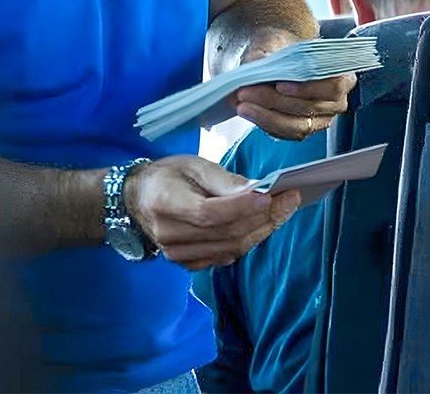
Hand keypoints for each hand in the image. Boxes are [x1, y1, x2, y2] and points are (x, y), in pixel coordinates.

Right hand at [125, 155, 299, 270]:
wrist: (138, 200)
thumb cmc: (168, 176)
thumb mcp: (193, 165)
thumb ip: (224, 180)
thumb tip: (257, 191)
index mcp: (165, 203)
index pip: (209, 213)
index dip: (241, 207)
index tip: (271, 195)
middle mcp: (169, 234)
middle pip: (225, 233)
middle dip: (263, 217)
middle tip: (291, 199)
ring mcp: (177, 253)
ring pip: (230, 248)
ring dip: (261, 230)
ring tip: (283, 210)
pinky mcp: (186, 263)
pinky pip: (225, 257)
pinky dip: (247, 242)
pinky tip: (262, 226)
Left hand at [228, 31, 355, 141]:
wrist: (274, 57)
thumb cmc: (282, 49)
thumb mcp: (274, 44)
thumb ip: (270, 55)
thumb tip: (259, 67)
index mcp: (341, 74)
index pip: (333, 86)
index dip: (307, 88)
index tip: (279, 85)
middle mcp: (337, 100)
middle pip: (310, 108)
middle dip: (275, 101)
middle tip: (246, 91)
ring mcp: (322, 118)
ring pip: (297, 126)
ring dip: (266, 116)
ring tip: (243, 104)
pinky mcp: (303, 129)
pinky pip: (286, 133)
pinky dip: (265, 122)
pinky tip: (248, 111)